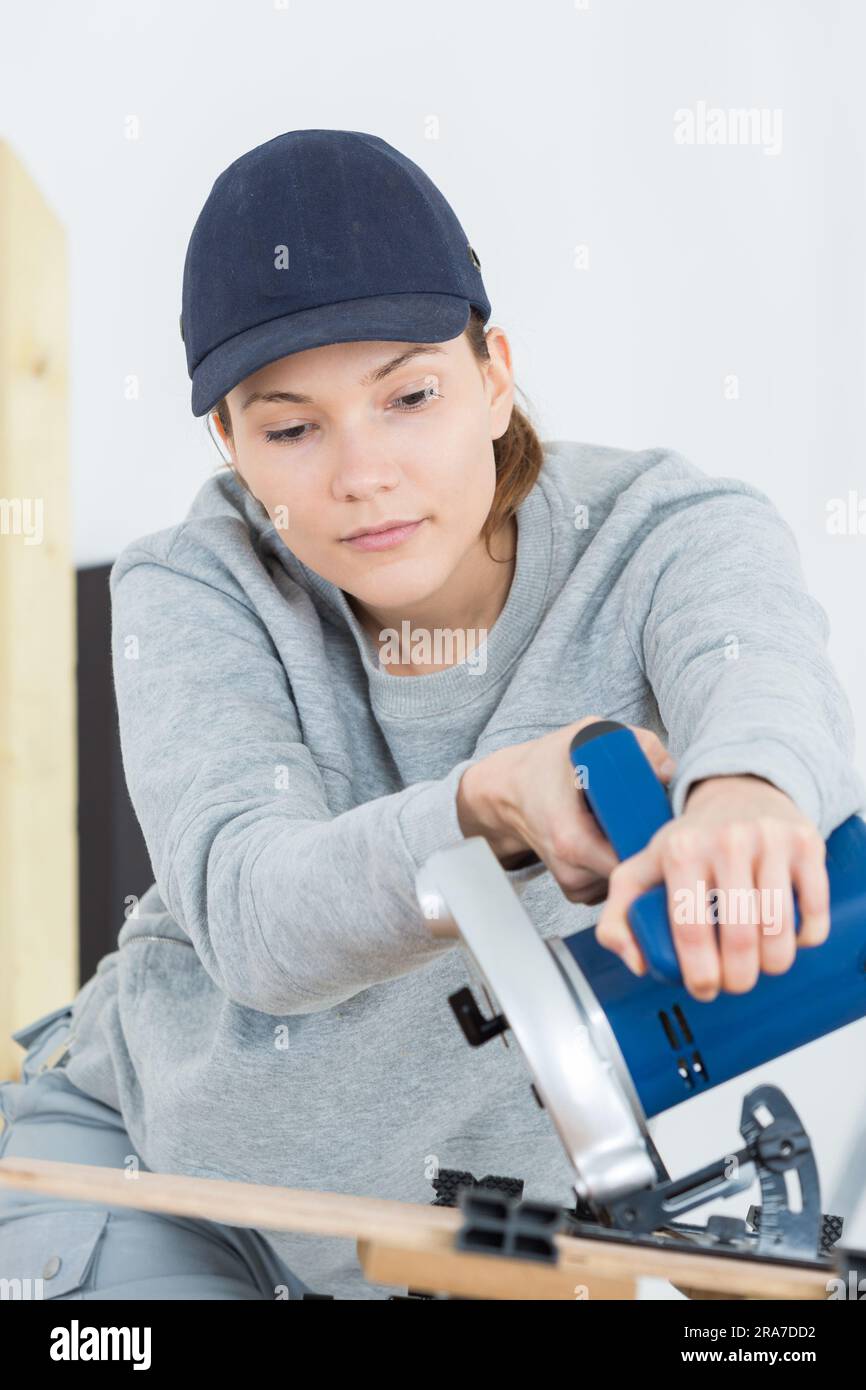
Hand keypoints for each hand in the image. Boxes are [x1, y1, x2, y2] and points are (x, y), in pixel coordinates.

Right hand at [456, 716, 676, 905]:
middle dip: (650, 844)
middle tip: (654, 813)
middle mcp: (571, 871)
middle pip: (636, 872)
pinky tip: (613, 836)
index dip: (658, 839)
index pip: (635, 860)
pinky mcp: (576, 891)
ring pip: (627, 878)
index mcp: (573, 839)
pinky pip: (613, 883)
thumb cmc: (546, 763)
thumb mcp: (589, 736)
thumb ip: (637, 744)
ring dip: (636, 853)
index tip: (666, 818)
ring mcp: (573, 886)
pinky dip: (620, 860)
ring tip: (628, 821)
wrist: (508, 793)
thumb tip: (670, 772)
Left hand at [595, 774, 829, 1000]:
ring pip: (780, 929)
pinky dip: (805, 939)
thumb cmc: (690, 842)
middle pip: (740, 937)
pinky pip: (814, 912)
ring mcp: (770, 840)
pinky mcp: (806, 844)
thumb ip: (618, 918)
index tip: (704, 988)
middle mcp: (726, 840)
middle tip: (734, 982)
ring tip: (760, 965)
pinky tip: (789, 938)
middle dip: (738, 978)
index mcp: (681, 850)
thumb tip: (637, 962)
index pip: (690, 930)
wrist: (738, 793)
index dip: (700, 973)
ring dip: (773, 964)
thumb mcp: (641, 870)